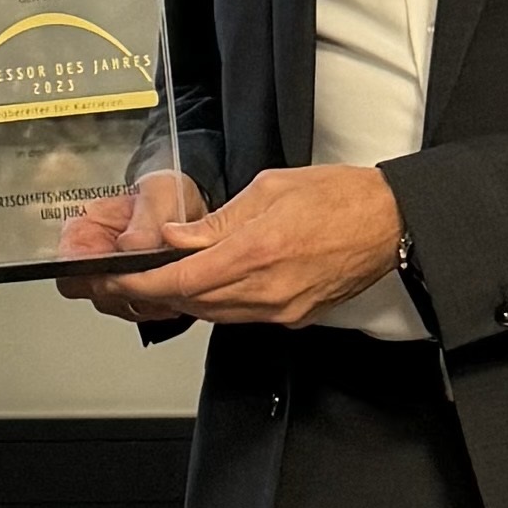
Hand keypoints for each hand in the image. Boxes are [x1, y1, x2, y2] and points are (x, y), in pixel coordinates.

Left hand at [81, 165, 404, 327]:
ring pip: (214, 314)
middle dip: (155, 292)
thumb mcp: (267, 190)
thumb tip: (176, 236)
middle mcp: (267, 289)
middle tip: (128, 280)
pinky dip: (215, 303)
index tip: (117, 280)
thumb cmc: (338, 198)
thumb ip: (216, 221)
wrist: (390, 222)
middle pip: (192, 302)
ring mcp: (282, 309)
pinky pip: (240, 317)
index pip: (181, 279)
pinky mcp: (295, 317)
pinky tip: (206, 286)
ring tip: (161, 280)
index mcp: (256, 251)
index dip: (142, 283)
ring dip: (184, 299)